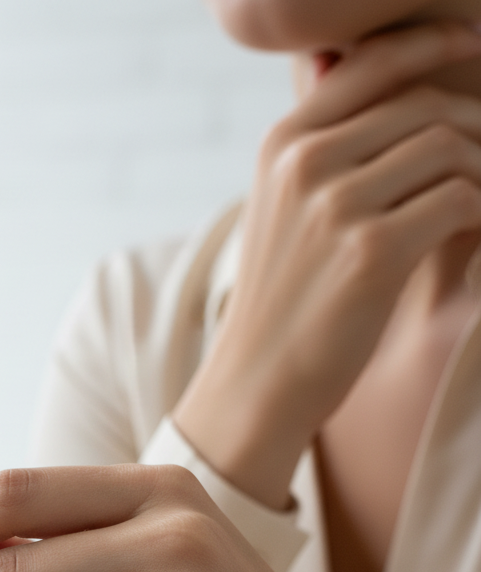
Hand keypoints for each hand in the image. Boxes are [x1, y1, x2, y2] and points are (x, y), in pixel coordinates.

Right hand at [175, 20, 480, 507]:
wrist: (258, 382)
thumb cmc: (284, 300)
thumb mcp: (283, 209)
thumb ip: (323, 147)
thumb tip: (382, 83)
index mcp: (283, 143)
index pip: (371, 61)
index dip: (432, 43)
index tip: (471, 46)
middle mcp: (305, 162)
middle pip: (422, 105)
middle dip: (471, 127)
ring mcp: (336, 205)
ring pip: (447, 148)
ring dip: (479, 173)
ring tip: (477, 204)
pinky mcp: (371, 251)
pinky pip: (458, 200)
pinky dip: (479, 212)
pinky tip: (474, 232)